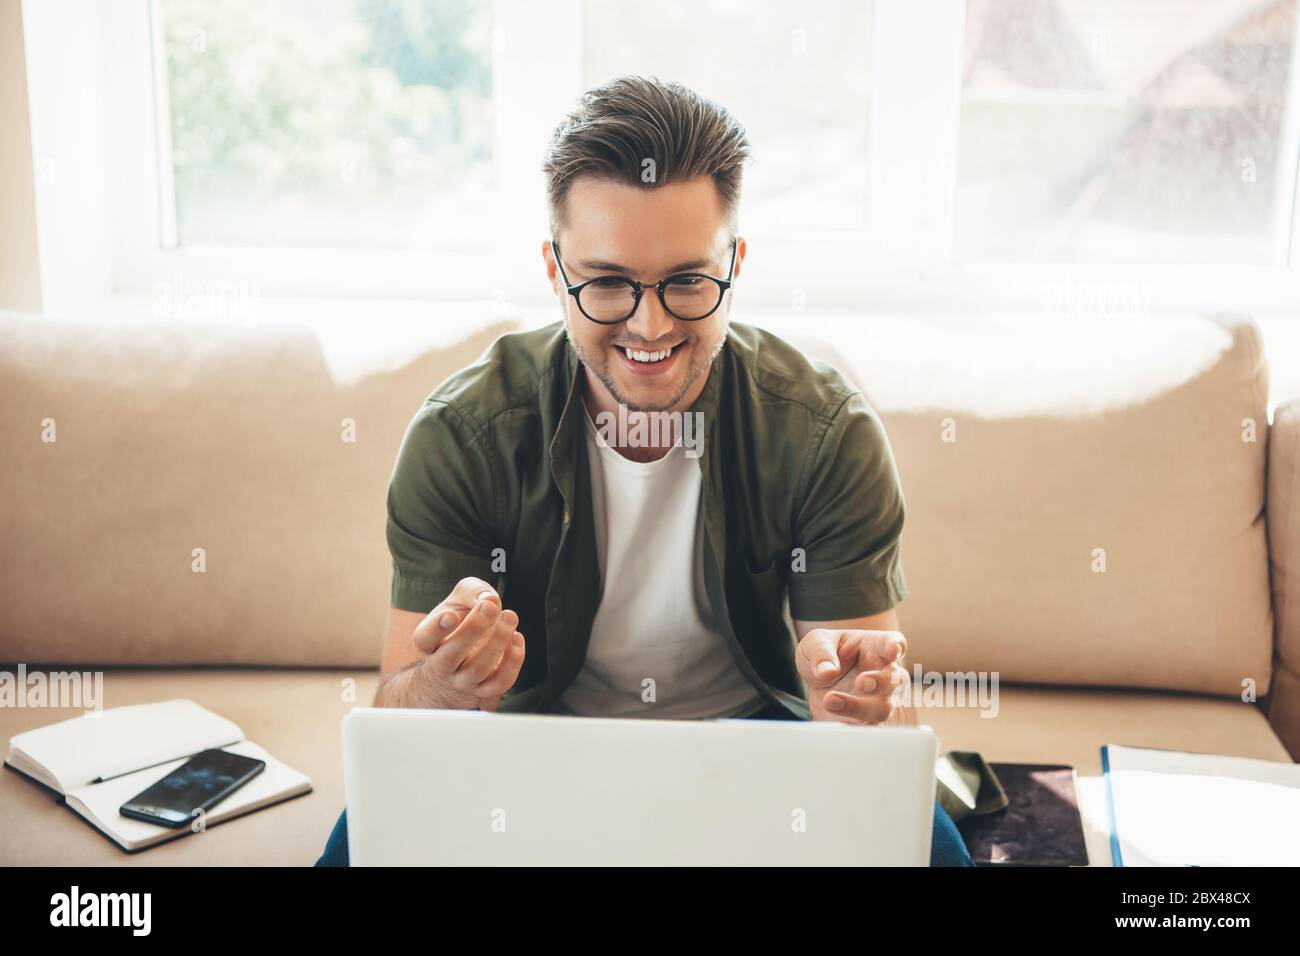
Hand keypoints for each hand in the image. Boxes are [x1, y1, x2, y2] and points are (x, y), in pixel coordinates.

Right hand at [405, 577, 525, 711]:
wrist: (467, 652)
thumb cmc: (462, 618)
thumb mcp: (461, 598)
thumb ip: (471, 592)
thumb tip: (488, 599)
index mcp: (429, 642)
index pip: (425, 639)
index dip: (437, 628)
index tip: (451, 615)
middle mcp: (442, 665)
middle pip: (451, 656)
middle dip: (473, 629)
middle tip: (489, 606)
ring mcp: (463, 681)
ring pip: (478, 669)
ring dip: (497, 641)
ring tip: (509, 616)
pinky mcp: (485, 689)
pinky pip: (500, 681)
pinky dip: (513, 660)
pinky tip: (516, 637)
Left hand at [796, 628, 908, 724]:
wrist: (822, 683)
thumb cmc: (825, 655)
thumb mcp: (816, 643)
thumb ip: (821, 652)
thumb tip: (827, 671)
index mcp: (876, 647)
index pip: (893, 643)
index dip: (896, 646)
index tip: (893, 649)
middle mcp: (885, 674)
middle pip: (896, 680)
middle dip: (882, 682)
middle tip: (861, 682)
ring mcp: (881, 700)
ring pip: (883, 709)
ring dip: (859, 708)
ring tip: (830, 701)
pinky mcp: (869, 722)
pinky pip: (869, 730)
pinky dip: (852, 729)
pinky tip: (835, 723)